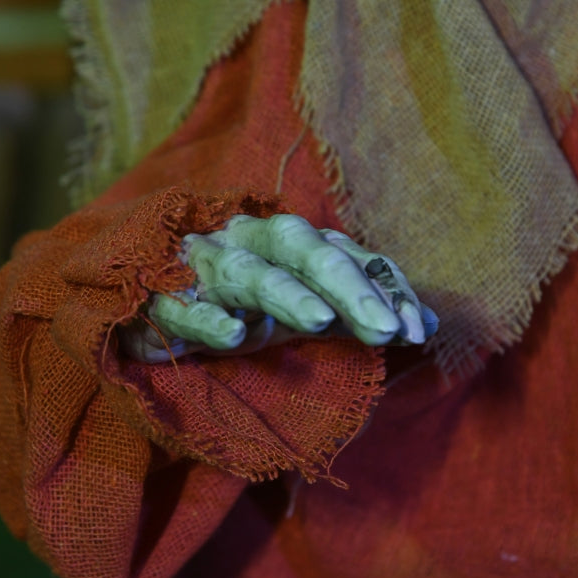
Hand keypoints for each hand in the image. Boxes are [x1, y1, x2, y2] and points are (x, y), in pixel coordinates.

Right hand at [119, 214, 437, 362]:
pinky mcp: (161, 298)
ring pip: (248, 270)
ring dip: (286, 293)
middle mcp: (251, 242)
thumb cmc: (240, 305)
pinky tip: (233, 336)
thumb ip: (357, 312)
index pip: (348, 254)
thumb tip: (426, 326)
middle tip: (387, 329)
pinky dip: (207, 318)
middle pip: (303, 249)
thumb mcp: (303, 309)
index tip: (417, 330)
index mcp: (289, 243)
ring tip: (321, 321)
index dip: (384, 287)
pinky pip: (183, 305)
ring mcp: (205, 266)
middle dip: (348, 287)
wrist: (150, 302)